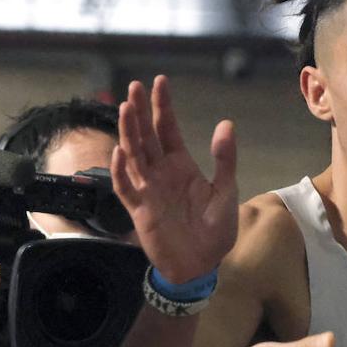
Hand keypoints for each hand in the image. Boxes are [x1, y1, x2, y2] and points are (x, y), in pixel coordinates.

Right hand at [111, 76, 236, 282]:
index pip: (168, 129)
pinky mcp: (139, 210)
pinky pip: (126, 188)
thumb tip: (226, 124)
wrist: (203, 265)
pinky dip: (120, 171)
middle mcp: (160, 172)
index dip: (162, 106)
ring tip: (127, 109)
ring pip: (133, 156)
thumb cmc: (215, 230)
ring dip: (128, 133)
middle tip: (133, 86)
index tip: (158, 81)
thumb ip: (224, 159)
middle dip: (140, 112)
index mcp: (181, 165)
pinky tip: (119, 152)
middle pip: (146, 136)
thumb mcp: (226, 191)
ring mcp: (148, 189)